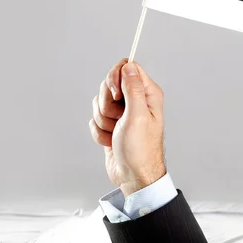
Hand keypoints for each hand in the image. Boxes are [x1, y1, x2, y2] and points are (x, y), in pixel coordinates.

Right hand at [89, 58, 165, 196]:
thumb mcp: (137, 115)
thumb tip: (128, 66)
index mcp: (147, 94)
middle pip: (109, 85)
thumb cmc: (140, 150)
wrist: (132, 176)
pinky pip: (95, 119)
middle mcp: (135, 101)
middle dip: (108, 105)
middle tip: (119, 119)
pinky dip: (100, 132)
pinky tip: (112, 141)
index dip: (116, 78)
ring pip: (99, 103)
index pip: (127, 68)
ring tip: (116, 133)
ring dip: (104, 121)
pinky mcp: (111, 125)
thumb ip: (132, 88)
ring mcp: (122, 113)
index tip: (117, 94)